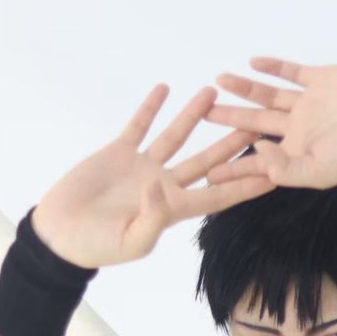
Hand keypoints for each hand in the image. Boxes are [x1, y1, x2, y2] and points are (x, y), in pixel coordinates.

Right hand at [32, 84, 277, 268]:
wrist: (62, 235)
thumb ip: (151, 217)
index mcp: (174, 209)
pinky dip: (151, 108)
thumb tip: (160, 188)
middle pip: (208, 162)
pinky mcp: (120, 153)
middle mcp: (165, 186)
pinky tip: (165, 88)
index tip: (274, 173)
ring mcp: (144, 167)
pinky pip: (140, 126)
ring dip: (195, 115)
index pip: (219, 195)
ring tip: (214, 91)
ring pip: (178, 137)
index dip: (246, 184)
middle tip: (257, 124)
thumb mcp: (130, 242)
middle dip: (232, 144)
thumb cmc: (97, 247)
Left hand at [203, 57, 336, 190]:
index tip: (207, 172)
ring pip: (267, 98)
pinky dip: (272, 67)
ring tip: (216, 83)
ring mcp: (308, 105)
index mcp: (298, 156)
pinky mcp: (319, 81)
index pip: (259, 164)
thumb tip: (255, 151)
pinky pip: (291, 73)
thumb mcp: (321, 172)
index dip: (234, 168)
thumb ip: (285, 168)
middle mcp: (299, 131)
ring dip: (243, 90)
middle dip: (228, 123)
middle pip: (255, 126)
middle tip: (199, 117)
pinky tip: (251, 62)